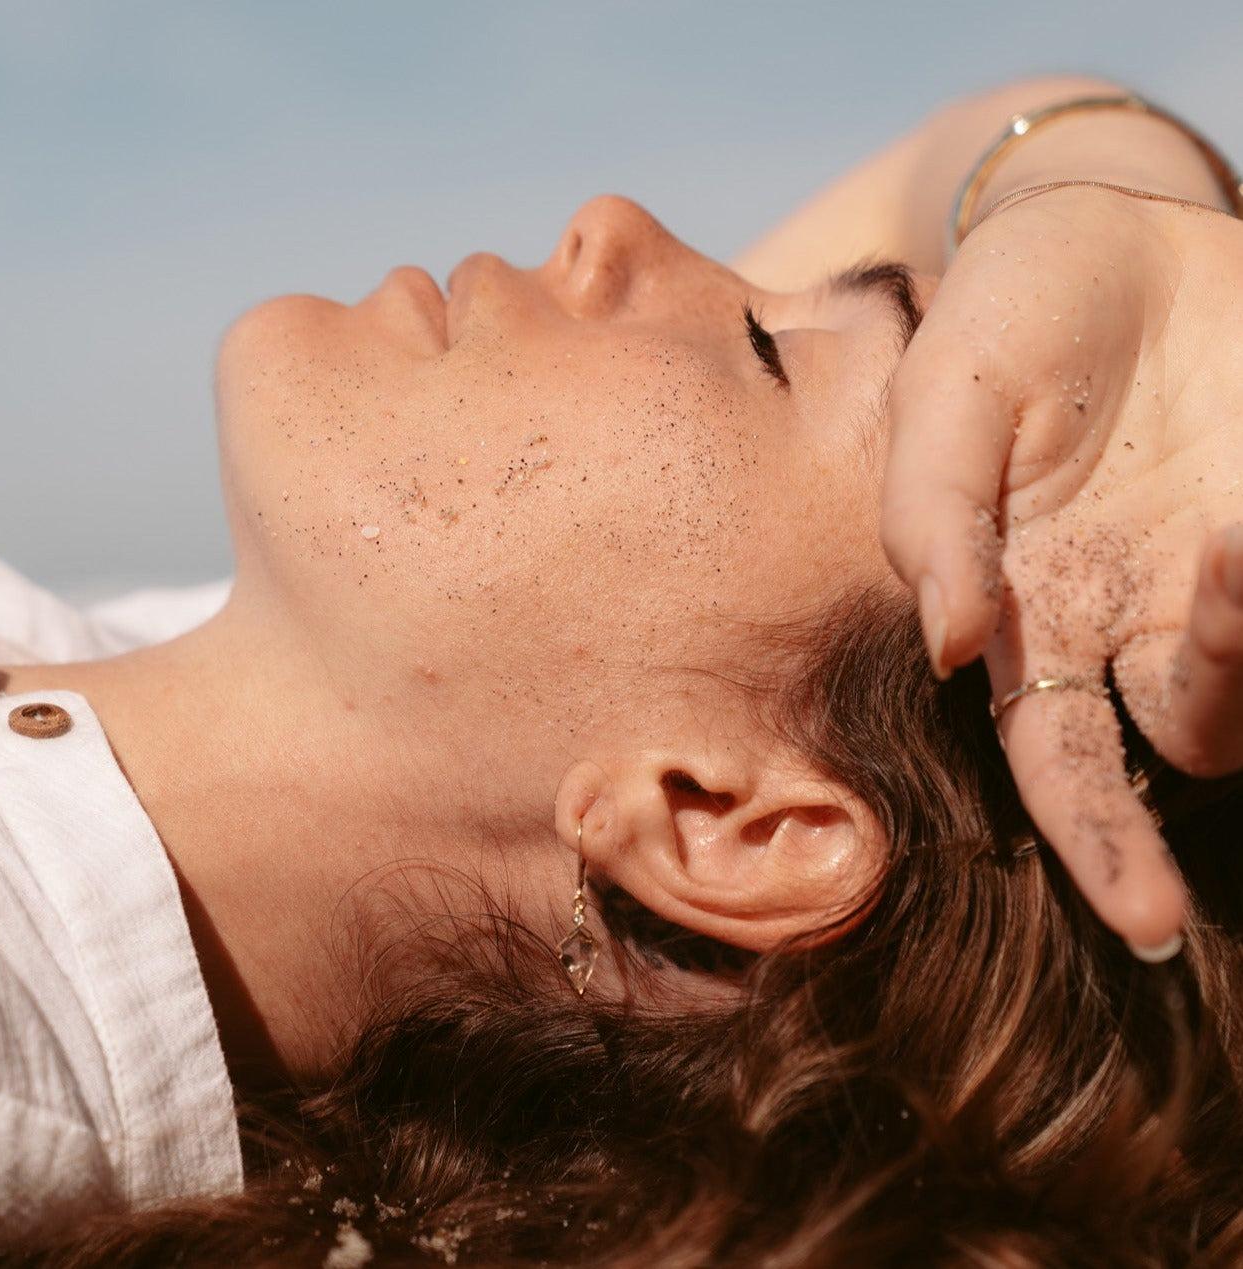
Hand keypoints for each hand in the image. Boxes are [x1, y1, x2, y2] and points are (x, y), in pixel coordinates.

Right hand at [880, 184, 1242, 955]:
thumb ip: (929, 521)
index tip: (1145, 922)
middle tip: (1225, 577)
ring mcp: (1216, 568)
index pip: (1060, 756)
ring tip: (1238, 530)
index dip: (1098, 841)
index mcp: (1032, 610)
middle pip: (1195, 738)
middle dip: (1222, 706)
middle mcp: (1133, 615)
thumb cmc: (1001, 323)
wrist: (1106, 229)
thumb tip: (950, 652)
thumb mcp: (940, 402)